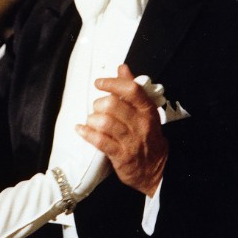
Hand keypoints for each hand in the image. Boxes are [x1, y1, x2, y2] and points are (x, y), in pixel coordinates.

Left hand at [76, 64, 167, 195]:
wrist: (157, 170)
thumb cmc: (146, 136)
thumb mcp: (145, 111)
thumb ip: (132, 89)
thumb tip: (122, 68)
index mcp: (147, 110)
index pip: (131, 90)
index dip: (112, 83)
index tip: (99, 83)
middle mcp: (141, 124)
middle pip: (113, 105)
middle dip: (98, 105)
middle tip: (97, 109)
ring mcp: (131, 141)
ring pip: (105, 122)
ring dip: (92, 120)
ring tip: (92, 121)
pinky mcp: (121, 156)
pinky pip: (100, 141)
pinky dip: (87, 133)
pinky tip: (81, 129)